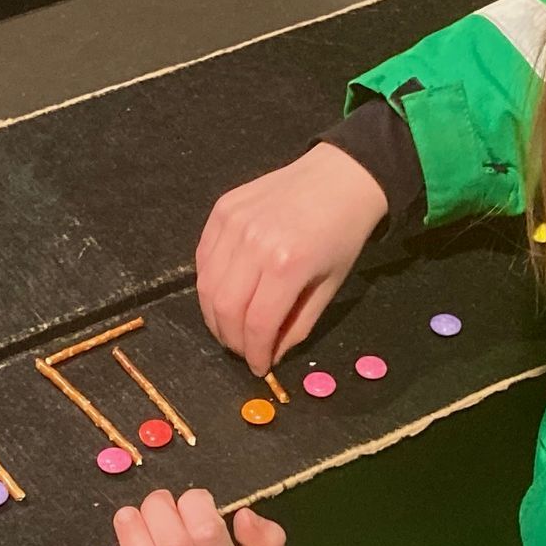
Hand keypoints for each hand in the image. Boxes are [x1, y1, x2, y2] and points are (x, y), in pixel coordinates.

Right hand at [196, 143, 387, 374]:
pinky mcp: (221, 210)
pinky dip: (210, 285)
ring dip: (215, 316)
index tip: (258, 368)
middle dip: (230, 339)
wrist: (339, 178)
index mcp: (287, 265)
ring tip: (232, 327)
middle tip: (243, 350)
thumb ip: (298, 325)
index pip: (257, 324)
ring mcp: (233, 223)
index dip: (254, 353)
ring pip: (206, 286)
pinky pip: (203, 259)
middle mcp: (254, 243)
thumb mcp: (330, 287)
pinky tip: (226, 295)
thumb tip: (271, 355)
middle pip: (224, 308)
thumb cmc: (342, 235)